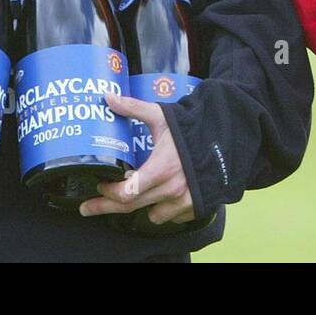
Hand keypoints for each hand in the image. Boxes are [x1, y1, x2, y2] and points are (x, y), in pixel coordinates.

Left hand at [78, 93, 195, 225]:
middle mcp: (173, 189)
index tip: (99, 186)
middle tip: (88, 208)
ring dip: (142, 206)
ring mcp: (185, 200)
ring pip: (153, 215)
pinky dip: (164, 209)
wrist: (227, 136)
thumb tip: (108, 97)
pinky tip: (160, 196)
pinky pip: (173, 217)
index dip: (108, 193)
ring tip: (136, 193)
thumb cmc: (192, 127)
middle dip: (106, 207)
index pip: (127, 192)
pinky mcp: (196, 206)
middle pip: (131, 207)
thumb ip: (133, 108)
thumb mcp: (161, 116)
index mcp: (162, 168)